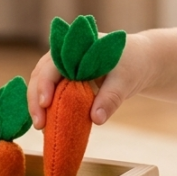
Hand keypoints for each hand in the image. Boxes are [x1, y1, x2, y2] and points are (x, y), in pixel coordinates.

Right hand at [27, 33, 151, 128]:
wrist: (140, 60)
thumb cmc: (133, 64)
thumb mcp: (125, 80)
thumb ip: (110, 98)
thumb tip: (96, 120)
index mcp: (75, 48)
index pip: (51, 65)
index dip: (45, 84)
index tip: (45, 104)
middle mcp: (64, 56)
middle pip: (40, 76)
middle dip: (36, 100)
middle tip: (40, 125)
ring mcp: (63, 68)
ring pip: (41, 85)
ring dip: (38, 106)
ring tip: (42, 128)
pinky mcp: (67, 81)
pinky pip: (52, 93)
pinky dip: (48, 108)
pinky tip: (49, 125)